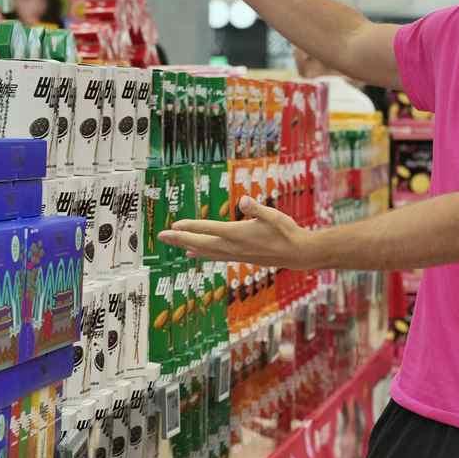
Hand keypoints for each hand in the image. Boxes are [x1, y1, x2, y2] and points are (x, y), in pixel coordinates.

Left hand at [160, 197, 315, 267]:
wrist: (297, 254)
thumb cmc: (286, 231)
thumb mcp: (274, 216)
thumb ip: (257, 208)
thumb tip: (245, 200)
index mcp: (239, 234)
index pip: (210, 229)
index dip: (192, 226)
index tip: (175, 224)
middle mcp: (233, 247)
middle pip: (201, 243)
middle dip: (180, 239)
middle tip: (161, 236)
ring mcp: (236, 254)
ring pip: (206, 251)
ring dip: (187, 246)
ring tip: (172, 243)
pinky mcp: (239, 257)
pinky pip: (214, 256)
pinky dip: (201, 253)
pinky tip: (194, 253)